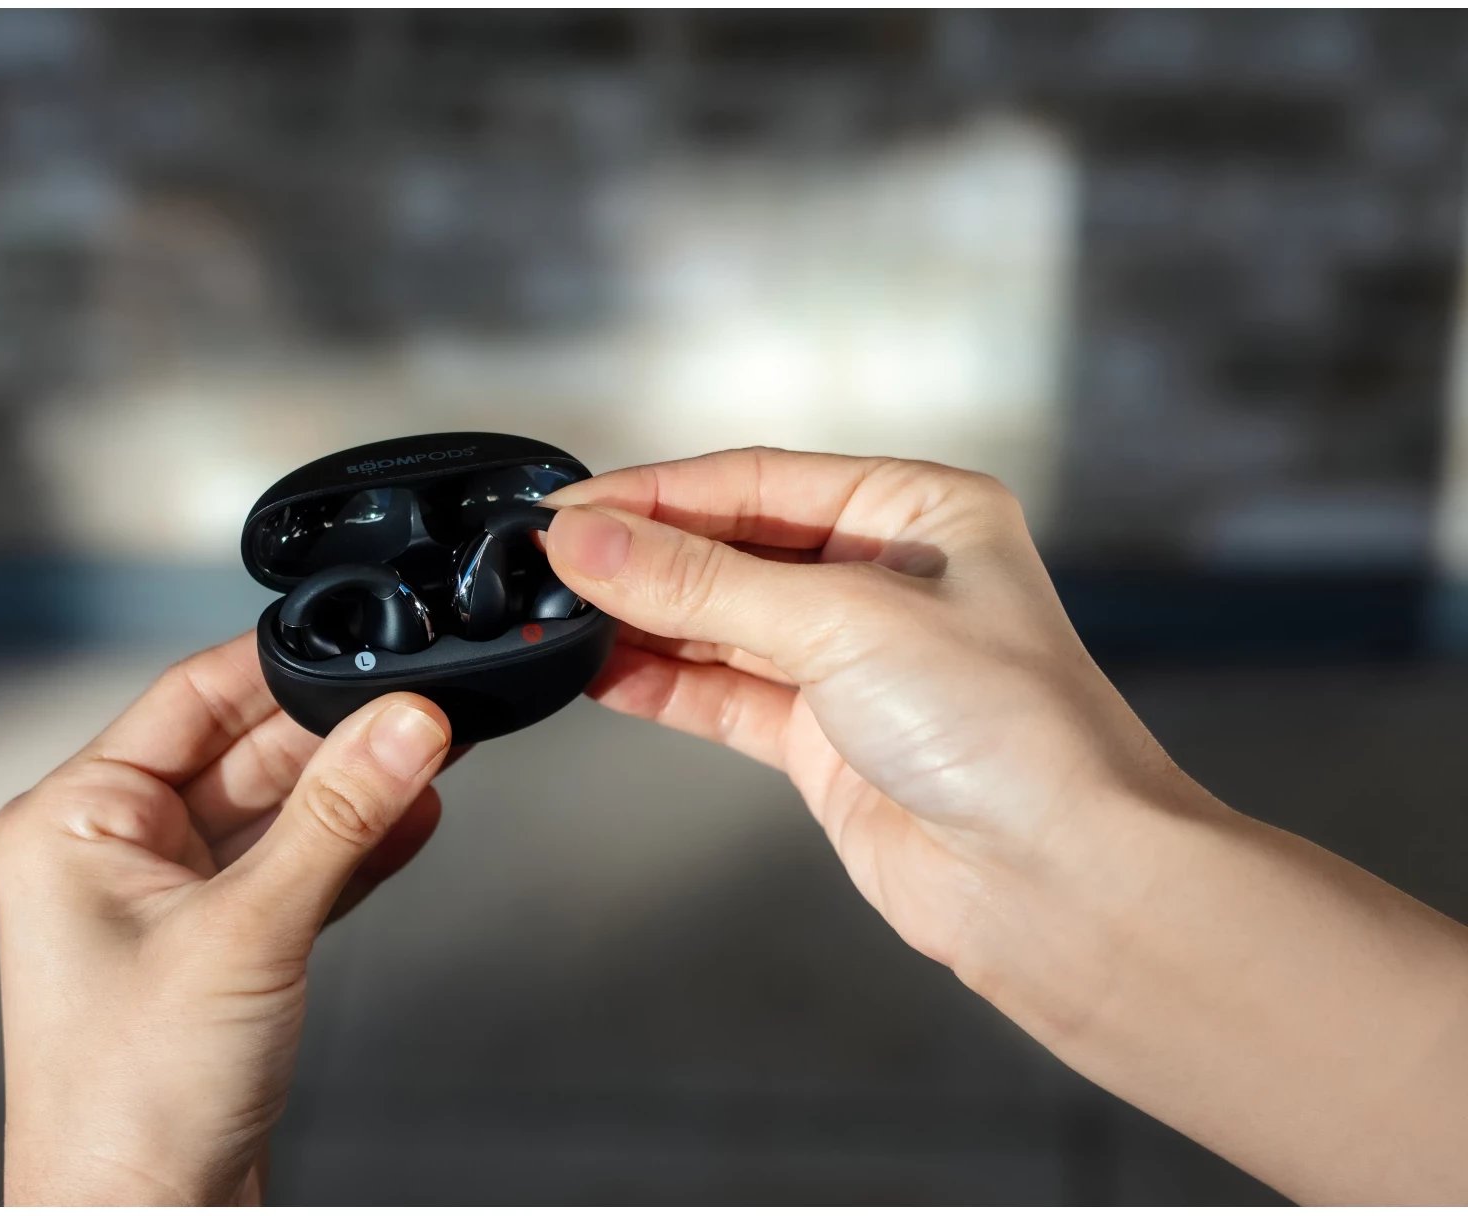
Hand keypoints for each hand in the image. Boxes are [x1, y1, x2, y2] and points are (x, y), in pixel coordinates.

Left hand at [0, 633, 453, 1204]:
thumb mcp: (247, 933)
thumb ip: (336, 820)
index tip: (361, 645)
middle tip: (421, 710)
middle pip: (243, 751)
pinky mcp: (220, 948)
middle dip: (334, 732)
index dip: (278, 666)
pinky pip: (296, 869)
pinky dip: (354, 849)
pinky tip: (411, 819)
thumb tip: (403, 726)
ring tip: (433, 753)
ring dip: (354, 790)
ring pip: (278, 811)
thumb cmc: (129, 1100)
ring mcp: (167, 900)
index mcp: (74, 821)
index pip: (187, 698)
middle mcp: (113, 851)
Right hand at [546, 448, 1467, 1202]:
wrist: (1060, 883)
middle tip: (546, 563)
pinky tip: (601, 671)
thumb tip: (586, 543)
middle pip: (731, 548)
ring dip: (641, 621)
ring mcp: (852, 661)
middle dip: (640, 556)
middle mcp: (884, 577)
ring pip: (719, 623)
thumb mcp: (841, 623)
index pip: (756, 480)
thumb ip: (702, 584)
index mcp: (915, 510)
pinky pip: (722, 694)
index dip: (655, 495)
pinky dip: (661, 683)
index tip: (568, 513)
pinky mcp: (823, 738)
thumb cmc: (1007, 729)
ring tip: (556, 614)